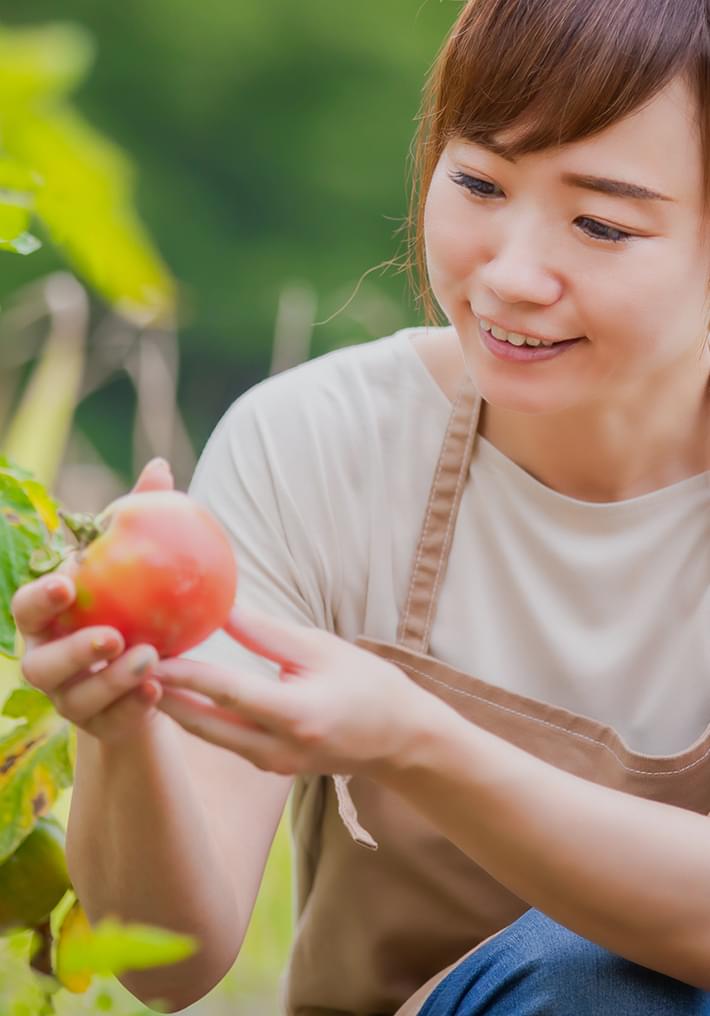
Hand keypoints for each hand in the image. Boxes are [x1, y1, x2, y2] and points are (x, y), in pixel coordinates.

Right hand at [12, 458, 173, 744]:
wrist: (146, 668)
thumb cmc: (133, 601)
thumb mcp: (137, 562)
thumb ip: (140, 519)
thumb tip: (161, 467)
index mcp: (46, 619)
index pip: (26, 607)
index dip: (40, 597)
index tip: (68, 582)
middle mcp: (46, 661)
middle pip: (39, 664)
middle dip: (70, 651)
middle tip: (110, 636)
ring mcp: (69, 700)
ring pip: (75, 700)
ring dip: (109, 682)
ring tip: (148, 660)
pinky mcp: (99, 726)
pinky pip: (112, 722)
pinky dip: (134, 708)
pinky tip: (161, 690)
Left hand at [152, 605, 428, 777]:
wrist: (400, 740)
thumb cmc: (369, 686)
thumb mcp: (323, 649)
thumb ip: (268, 633)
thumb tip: (220, 607)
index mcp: (297, 714)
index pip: (227, 692)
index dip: (184, 673)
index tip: (148, 652)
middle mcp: (278, 747)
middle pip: (204, 724)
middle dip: (162, 696)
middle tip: (127, 665)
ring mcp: (273, 763)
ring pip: (209, 736)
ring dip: (174, 707)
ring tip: (142, 674)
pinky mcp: (270, 767)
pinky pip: (223, 741)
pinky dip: (198, 717)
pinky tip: (178, 693)